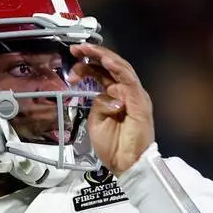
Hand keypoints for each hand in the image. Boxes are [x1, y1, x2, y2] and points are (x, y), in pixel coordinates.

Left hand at [68, 44, 154, 176]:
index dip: (88, 63)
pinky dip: (118, 72)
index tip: (73, 59)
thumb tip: (98, 93)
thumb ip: (97, 103)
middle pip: (112, 66)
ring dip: (105, 58)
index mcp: (117, 95)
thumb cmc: (113, 146)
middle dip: (95, 54)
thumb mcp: (96, 120)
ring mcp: (136, 96)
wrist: (127, 164)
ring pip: (122, 69)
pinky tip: (106, 64)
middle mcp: (128, 92)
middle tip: (77, 49)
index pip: (103, 73)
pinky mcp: (140, 103)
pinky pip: (129, 83)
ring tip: (89, 50)